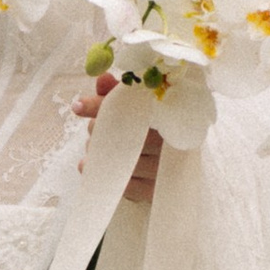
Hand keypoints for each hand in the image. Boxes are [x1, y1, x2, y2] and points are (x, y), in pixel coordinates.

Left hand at [74, 68, 161, 203]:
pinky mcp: (159, 191)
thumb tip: (101, 78)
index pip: (130, 107)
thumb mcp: (142, 107)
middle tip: (93, 129)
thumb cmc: (159, 128)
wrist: (192, 164)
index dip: (100, 105)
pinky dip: (109, 177)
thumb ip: (121, 93)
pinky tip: (98, 170)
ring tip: (94, 150)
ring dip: (99, 155)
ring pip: (122, 161)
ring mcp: (166, 167)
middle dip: (99, 130)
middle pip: (123, 133)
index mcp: (169, 112)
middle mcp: (171, 140)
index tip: (77, 106)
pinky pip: (128, 186)